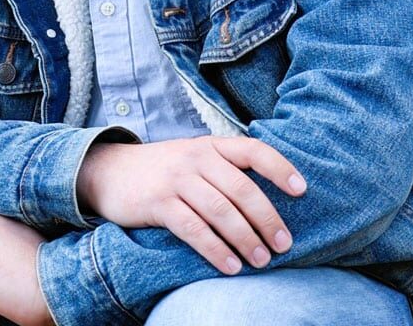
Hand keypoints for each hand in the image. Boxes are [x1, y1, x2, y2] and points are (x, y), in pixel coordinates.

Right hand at [76, 135, 305, 274]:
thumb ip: (224, 170)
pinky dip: (216, 250)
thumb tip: (268, 200)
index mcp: (210, 145)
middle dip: (267, 219)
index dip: (279, 168)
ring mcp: (176, 179)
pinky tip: (231, 266)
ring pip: (221, 210)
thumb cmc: (163, 170)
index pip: (253, 150)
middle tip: (284, 245)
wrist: (111, 171)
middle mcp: (196, 157)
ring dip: (246, 238)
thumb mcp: (193, 158)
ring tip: (261, 261)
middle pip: (241, 188)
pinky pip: (194, 229)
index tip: (301, 190)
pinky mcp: (158, 202)